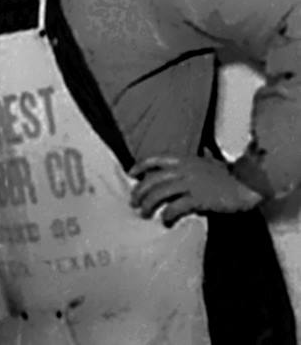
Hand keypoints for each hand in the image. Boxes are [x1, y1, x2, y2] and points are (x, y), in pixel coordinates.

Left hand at [130, 153, 262, 226]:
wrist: (247, 183)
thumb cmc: (230, 175)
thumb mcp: (209, 163)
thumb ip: (196, 162)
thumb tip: (194, 158)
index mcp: (184, 160)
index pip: (155, 160)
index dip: (140, 166)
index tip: (131, 174)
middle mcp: (184, 170)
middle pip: (152, 179)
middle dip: (139, 192)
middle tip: (134, 203)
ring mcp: (190, 183)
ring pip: (159, 193)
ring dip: (149, 205)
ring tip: (144, 214)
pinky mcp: (198, 198)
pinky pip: (176, 207)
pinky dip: (167, 215)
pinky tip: (165, 221)